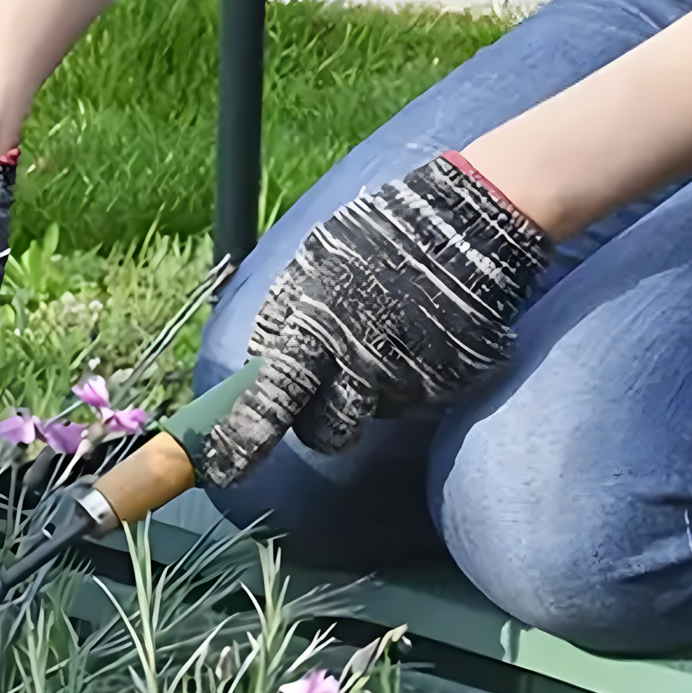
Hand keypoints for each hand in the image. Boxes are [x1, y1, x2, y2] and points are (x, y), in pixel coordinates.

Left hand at [196, 155, 552, 486]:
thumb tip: (260, 360)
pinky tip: (423, 334)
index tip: (222, 468)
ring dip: (371, 392)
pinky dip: (416, 376)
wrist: (469, 224)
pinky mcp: (449, 388)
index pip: (269, 403)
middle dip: (313, 428)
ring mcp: (407, 382)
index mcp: (315, 330)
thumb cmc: (383, 235)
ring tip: (388, 338)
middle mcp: (359, 366)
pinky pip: (418, 399)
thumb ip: (286, 313)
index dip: (241, 440)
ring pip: (373, 415)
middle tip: (307, 410)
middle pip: (323, 434)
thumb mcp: (316, 259)